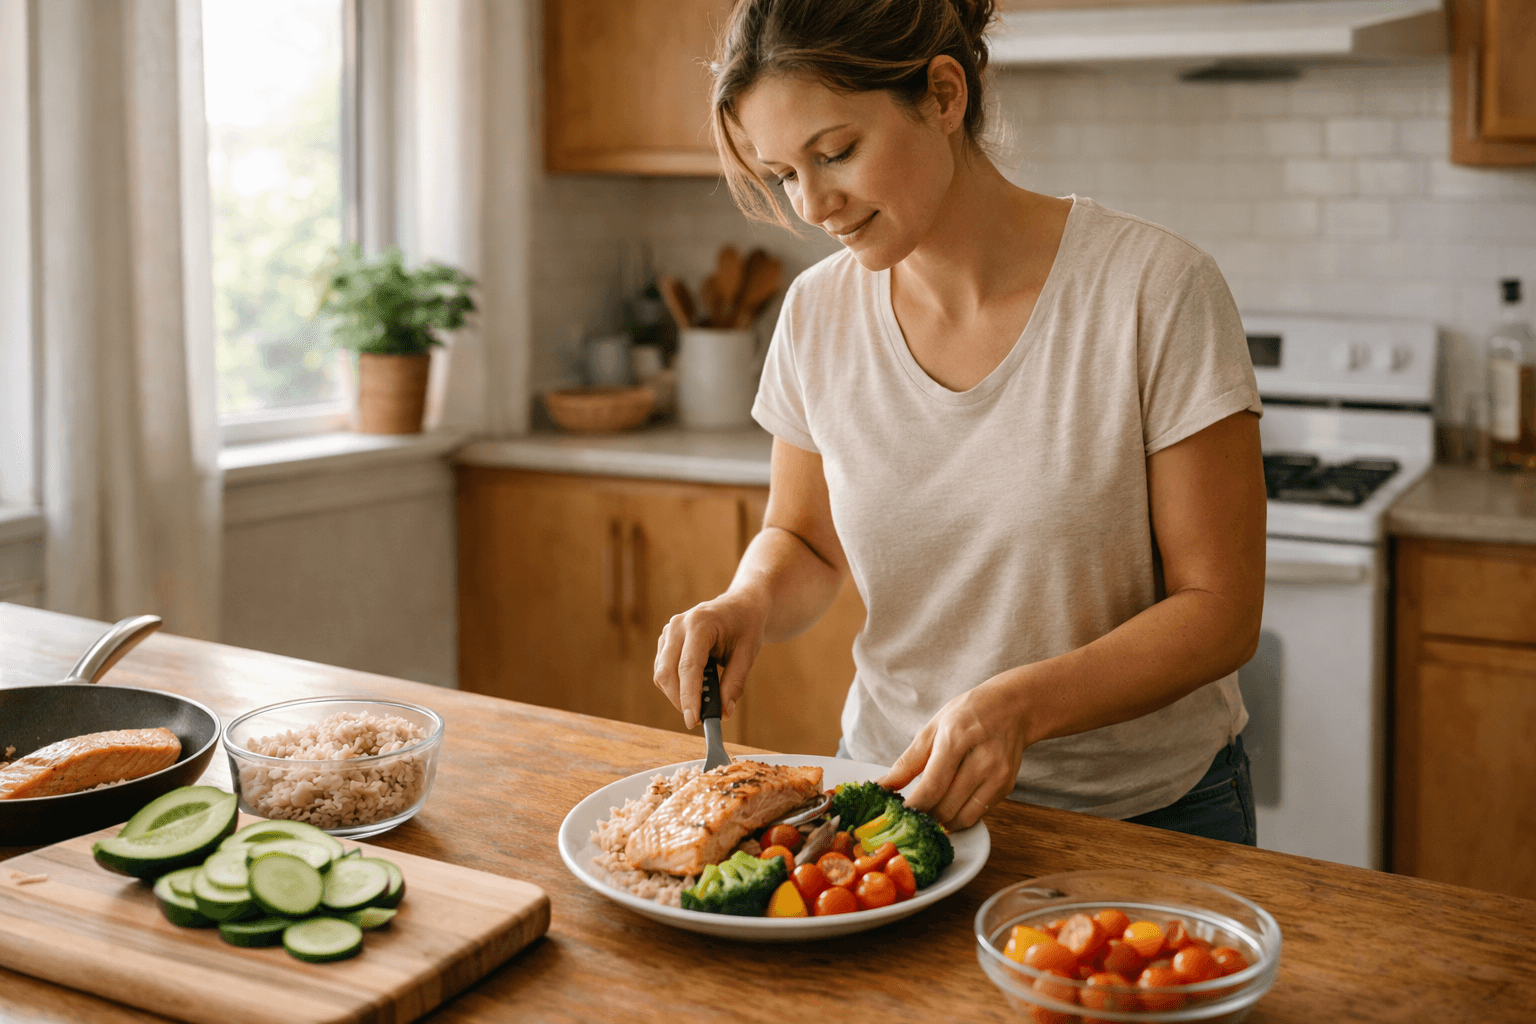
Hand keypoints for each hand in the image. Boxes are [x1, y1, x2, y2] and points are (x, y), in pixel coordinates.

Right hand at [653, 591, 767, 729]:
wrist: (740, 605)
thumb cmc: (746, 627)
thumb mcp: (747, 654)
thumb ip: (735, 683)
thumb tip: (725, 713)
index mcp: (700, 624)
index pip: (688, 666)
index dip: (689, 696)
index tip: (693, 720)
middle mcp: (678, 625)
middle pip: (667, 672)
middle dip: (680, 700)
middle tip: (697, 719)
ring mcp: (669, 631)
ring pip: (662, 673)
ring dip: (677, 694)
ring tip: (702, 701)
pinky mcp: (666, 639)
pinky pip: (663, 669)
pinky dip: (675, 685)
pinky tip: (695, 687)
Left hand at [878, 672, 1033, 829]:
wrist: (1013, 707)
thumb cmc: (969, 713)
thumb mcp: (933, 727)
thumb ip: (908, 762)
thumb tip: (883, 786)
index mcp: (956, 738)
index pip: (932, 787)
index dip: (913, 807)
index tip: (899, 813)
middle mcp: (982, 759)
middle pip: (945, 807)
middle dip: (924, 814)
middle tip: (912, 811)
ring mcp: (998, 775)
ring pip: (961, 817)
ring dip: (941, 820)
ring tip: (931, 808)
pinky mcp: (1007, 786)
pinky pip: (977, 815)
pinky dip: (959, 815)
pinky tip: (952, 802)